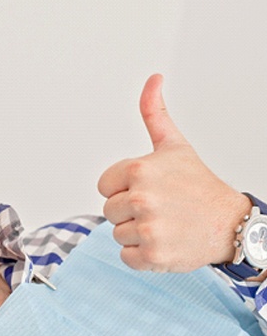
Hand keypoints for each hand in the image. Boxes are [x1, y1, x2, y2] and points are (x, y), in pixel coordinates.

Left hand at [97, 74, 250, 271]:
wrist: (230, 224)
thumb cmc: (198, 185)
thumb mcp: (174, 145)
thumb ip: (154, 114)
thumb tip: (153, 78)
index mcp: (139, 169)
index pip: (104, 186)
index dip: (123, 189)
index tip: (149, 188)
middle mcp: (141, 198)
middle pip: (109, 211)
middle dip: (130, 212)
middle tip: (161, 208)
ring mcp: (147, 228)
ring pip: (117, 234)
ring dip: (137, 234)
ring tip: (165, 224)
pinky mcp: (152, 255)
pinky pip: (127, 257)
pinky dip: (142, 255)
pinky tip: (165, 242)